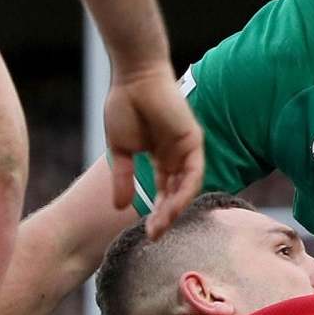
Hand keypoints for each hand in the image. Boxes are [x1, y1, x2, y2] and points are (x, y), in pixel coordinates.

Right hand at [105, 67, 202, 237]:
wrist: (132, 78)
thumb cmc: (124, 106)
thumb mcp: (120, 150)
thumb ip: (123, 177)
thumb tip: (119, 207)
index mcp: (161, 158)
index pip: (163, 191)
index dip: (156, 212)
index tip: (145, 232)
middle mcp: (177, 156)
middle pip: (176, 193)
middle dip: (165, 216)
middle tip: (153, 236)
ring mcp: (187, 148)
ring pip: (186, 187)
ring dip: (175, 208)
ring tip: (160, 226)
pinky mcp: (194, 139)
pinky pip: (194, 171)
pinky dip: (184, 189)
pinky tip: (172, 205)